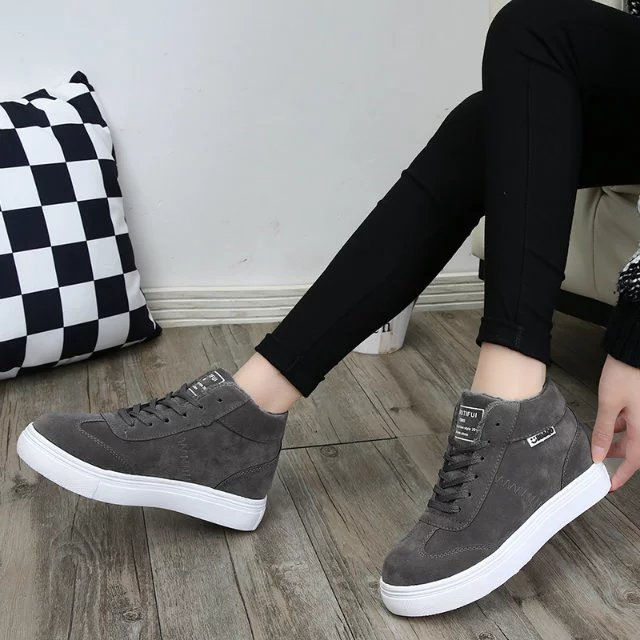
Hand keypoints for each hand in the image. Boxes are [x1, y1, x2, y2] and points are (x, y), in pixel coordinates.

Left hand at [592, 354, 639, 490]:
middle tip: (600, 459)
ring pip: (635, 435)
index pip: (635, 461)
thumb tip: (599, 454)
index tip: (610, 485)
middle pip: (636, 449)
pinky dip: (623, 425)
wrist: (635, 349)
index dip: (622, 475)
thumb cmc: (626, 373)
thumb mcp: (609, 404)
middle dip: (618, 456)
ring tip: (600, 440)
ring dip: (619, 439)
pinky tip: (610, 421)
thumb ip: (604, 430)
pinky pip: (635, 422)